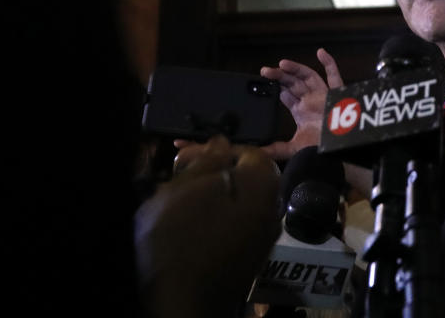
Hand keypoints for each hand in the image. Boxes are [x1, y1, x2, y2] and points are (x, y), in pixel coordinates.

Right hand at [134, 136, 280, 317]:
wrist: (179, 307)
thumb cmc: (180, 241)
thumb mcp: (187, 189)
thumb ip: (208, 161)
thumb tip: (222, 142)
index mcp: (262, 193)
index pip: (252, 152)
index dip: (219, 148)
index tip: (189, 157)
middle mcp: (269, 216)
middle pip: (246, 178)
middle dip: (212, 170)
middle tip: (179, 175)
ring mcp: (258, 242)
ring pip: (236, 202)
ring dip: (208, 194)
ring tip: (175, 198)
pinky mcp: (243, 260)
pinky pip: (230, 225)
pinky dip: (210, 217)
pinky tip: (184, 224)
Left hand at [258, 48, 343, 160]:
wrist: (335, 154)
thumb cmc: (316, 150)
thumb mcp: (292, 149)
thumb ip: (275, 149)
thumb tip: (255, 152)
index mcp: (301, 112)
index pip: (285, 95)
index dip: (275, 87)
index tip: (263, 81)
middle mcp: (310, 101)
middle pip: (293, 83)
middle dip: (280, 76)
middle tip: (266, 71)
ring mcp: (323, 96)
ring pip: (308, 77)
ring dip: (296, 68)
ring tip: (282, 63)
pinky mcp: (335, 96)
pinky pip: (335, 77)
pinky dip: (330, 64)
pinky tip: (321, 52)